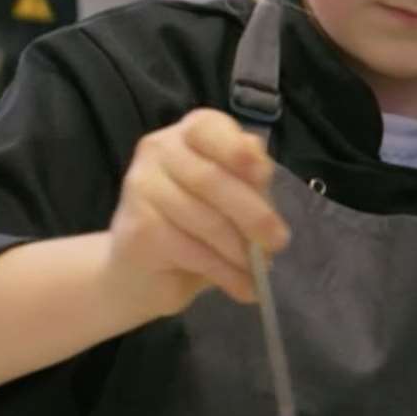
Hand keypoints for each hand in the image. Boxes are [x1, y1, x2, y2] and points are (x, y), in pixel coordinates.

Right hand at [105, 108, 290, 315]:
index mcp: (186, 135)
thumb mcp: (229, 198)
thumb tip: (262, 167)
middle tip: (278, 241)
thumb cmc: (192, 226)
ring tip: (259, 272)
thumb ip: (246, 178)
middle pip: (211, 178)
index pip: (209, 128)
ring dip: (240, 252)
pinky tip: (242, 287)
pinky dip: (224, 273)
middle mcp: (157, 151)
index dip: (237, 150)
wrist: (138, 272)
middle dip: (252, 213)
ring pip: (205, 220)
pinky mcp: (138, 229)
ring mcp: (142, 187)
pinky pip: (192, 250)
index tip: (263, 174)